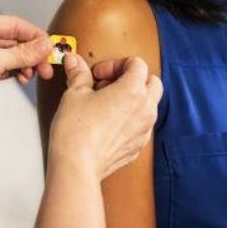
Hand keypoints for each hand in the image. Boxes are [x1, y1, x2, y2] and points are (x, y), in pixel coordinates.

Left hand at [0, 15, 53, 130]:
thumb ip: (23, 53)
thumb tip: (46, 44)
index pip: (13, 24)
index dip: (34, 35)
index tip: (50, 46)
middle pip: (16, 39)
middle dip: (33, 53)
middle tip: (46, 65)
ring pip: (15, 53)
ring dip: (28, 63)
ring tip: (36, 74)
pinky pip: (10, 65)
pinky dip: (20, 71)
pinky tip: (24, 78)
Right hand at [47, 54, 162, 180]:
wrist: (76, 166)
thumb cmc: (76, 130)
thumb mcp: (75, 93)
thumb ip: (79, 73)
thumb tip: (74, 61)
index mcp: (133, 91)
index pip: (137, 64)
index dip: (115, 64)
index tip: (98, 74)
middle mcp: (145, 109)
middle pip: (152, 82)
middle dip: (132, 78)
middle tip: (107, 85)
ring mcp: (144, 130)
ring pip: (150, 104)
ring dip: (133, 98)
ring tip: (106, 104)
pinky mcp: (138, 146)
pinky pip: (142, 124)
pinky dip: (131, 118)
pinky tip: (107, 123)